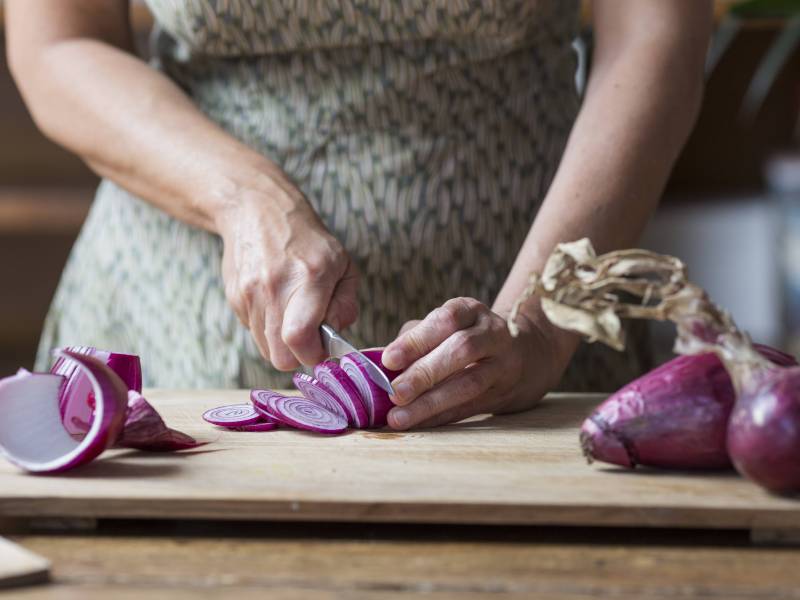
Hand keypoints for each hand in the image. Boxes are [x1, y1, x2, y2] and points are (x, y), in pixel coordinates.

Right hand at [216, 175, 358, 369]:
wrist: (256, 209)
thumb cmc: (307, 239)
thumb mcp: (343, 264)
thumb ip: (346, 304)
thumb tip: (334, 337)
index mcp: (308, 278)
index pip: (300, 338)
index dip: (314, 354)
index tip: (323, 346)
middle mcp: (275, 288)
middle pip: (280, 356)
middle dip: (298, 355)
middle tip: (309, 335)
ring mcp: (249, 294)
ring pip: (265, 348)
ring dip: (282, 342)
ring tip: (292, 314)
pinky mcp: (234, 299)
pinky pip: (254, 331)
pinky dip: (268, 328)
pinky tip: (276, 304)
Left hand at [381, 297, 573, 429]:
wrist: (524, 355)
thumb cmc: (466, 337)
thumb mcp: (446, 326)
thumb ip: (415, 338)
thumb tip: (377, 362)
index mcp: (472, 310)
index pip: (446, 320)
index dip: (417, 339)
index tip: (389, 359)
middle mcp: (493, 333)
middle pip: (461, 350)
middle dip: (424, 373)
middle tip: (394, 393)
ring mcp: (503, 364)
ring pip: (469, 383)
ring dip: (431, 402)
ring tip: (399, 417)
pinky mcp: (504, 393)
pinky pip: (469, 407)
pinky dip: (440, 417)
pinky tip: (417, 424)